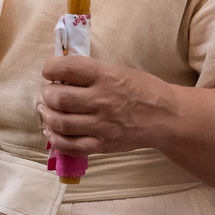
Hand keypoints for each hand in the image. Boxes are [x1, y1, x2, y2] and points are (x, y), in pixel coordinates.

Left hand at [37, 54, 177, 157]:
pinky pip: (71, 146)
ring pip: (61, 122)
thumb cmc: (142, 90)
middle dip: (47, 94)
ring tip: (46, 110)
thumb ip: (90, 73)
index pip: (68, 68)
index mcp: (106, 77)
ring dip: (47, 115)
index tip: (48, 71)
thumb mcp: (118, 71)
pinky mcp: (104, 145)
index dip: (50, 68)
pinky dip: (55, 139)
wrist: (167, 117)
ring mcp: (103, 126)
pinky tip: (51, 131)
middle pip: (60, 98)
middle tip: (48, 92)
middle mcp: (103, 101)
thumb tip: (59, 75)